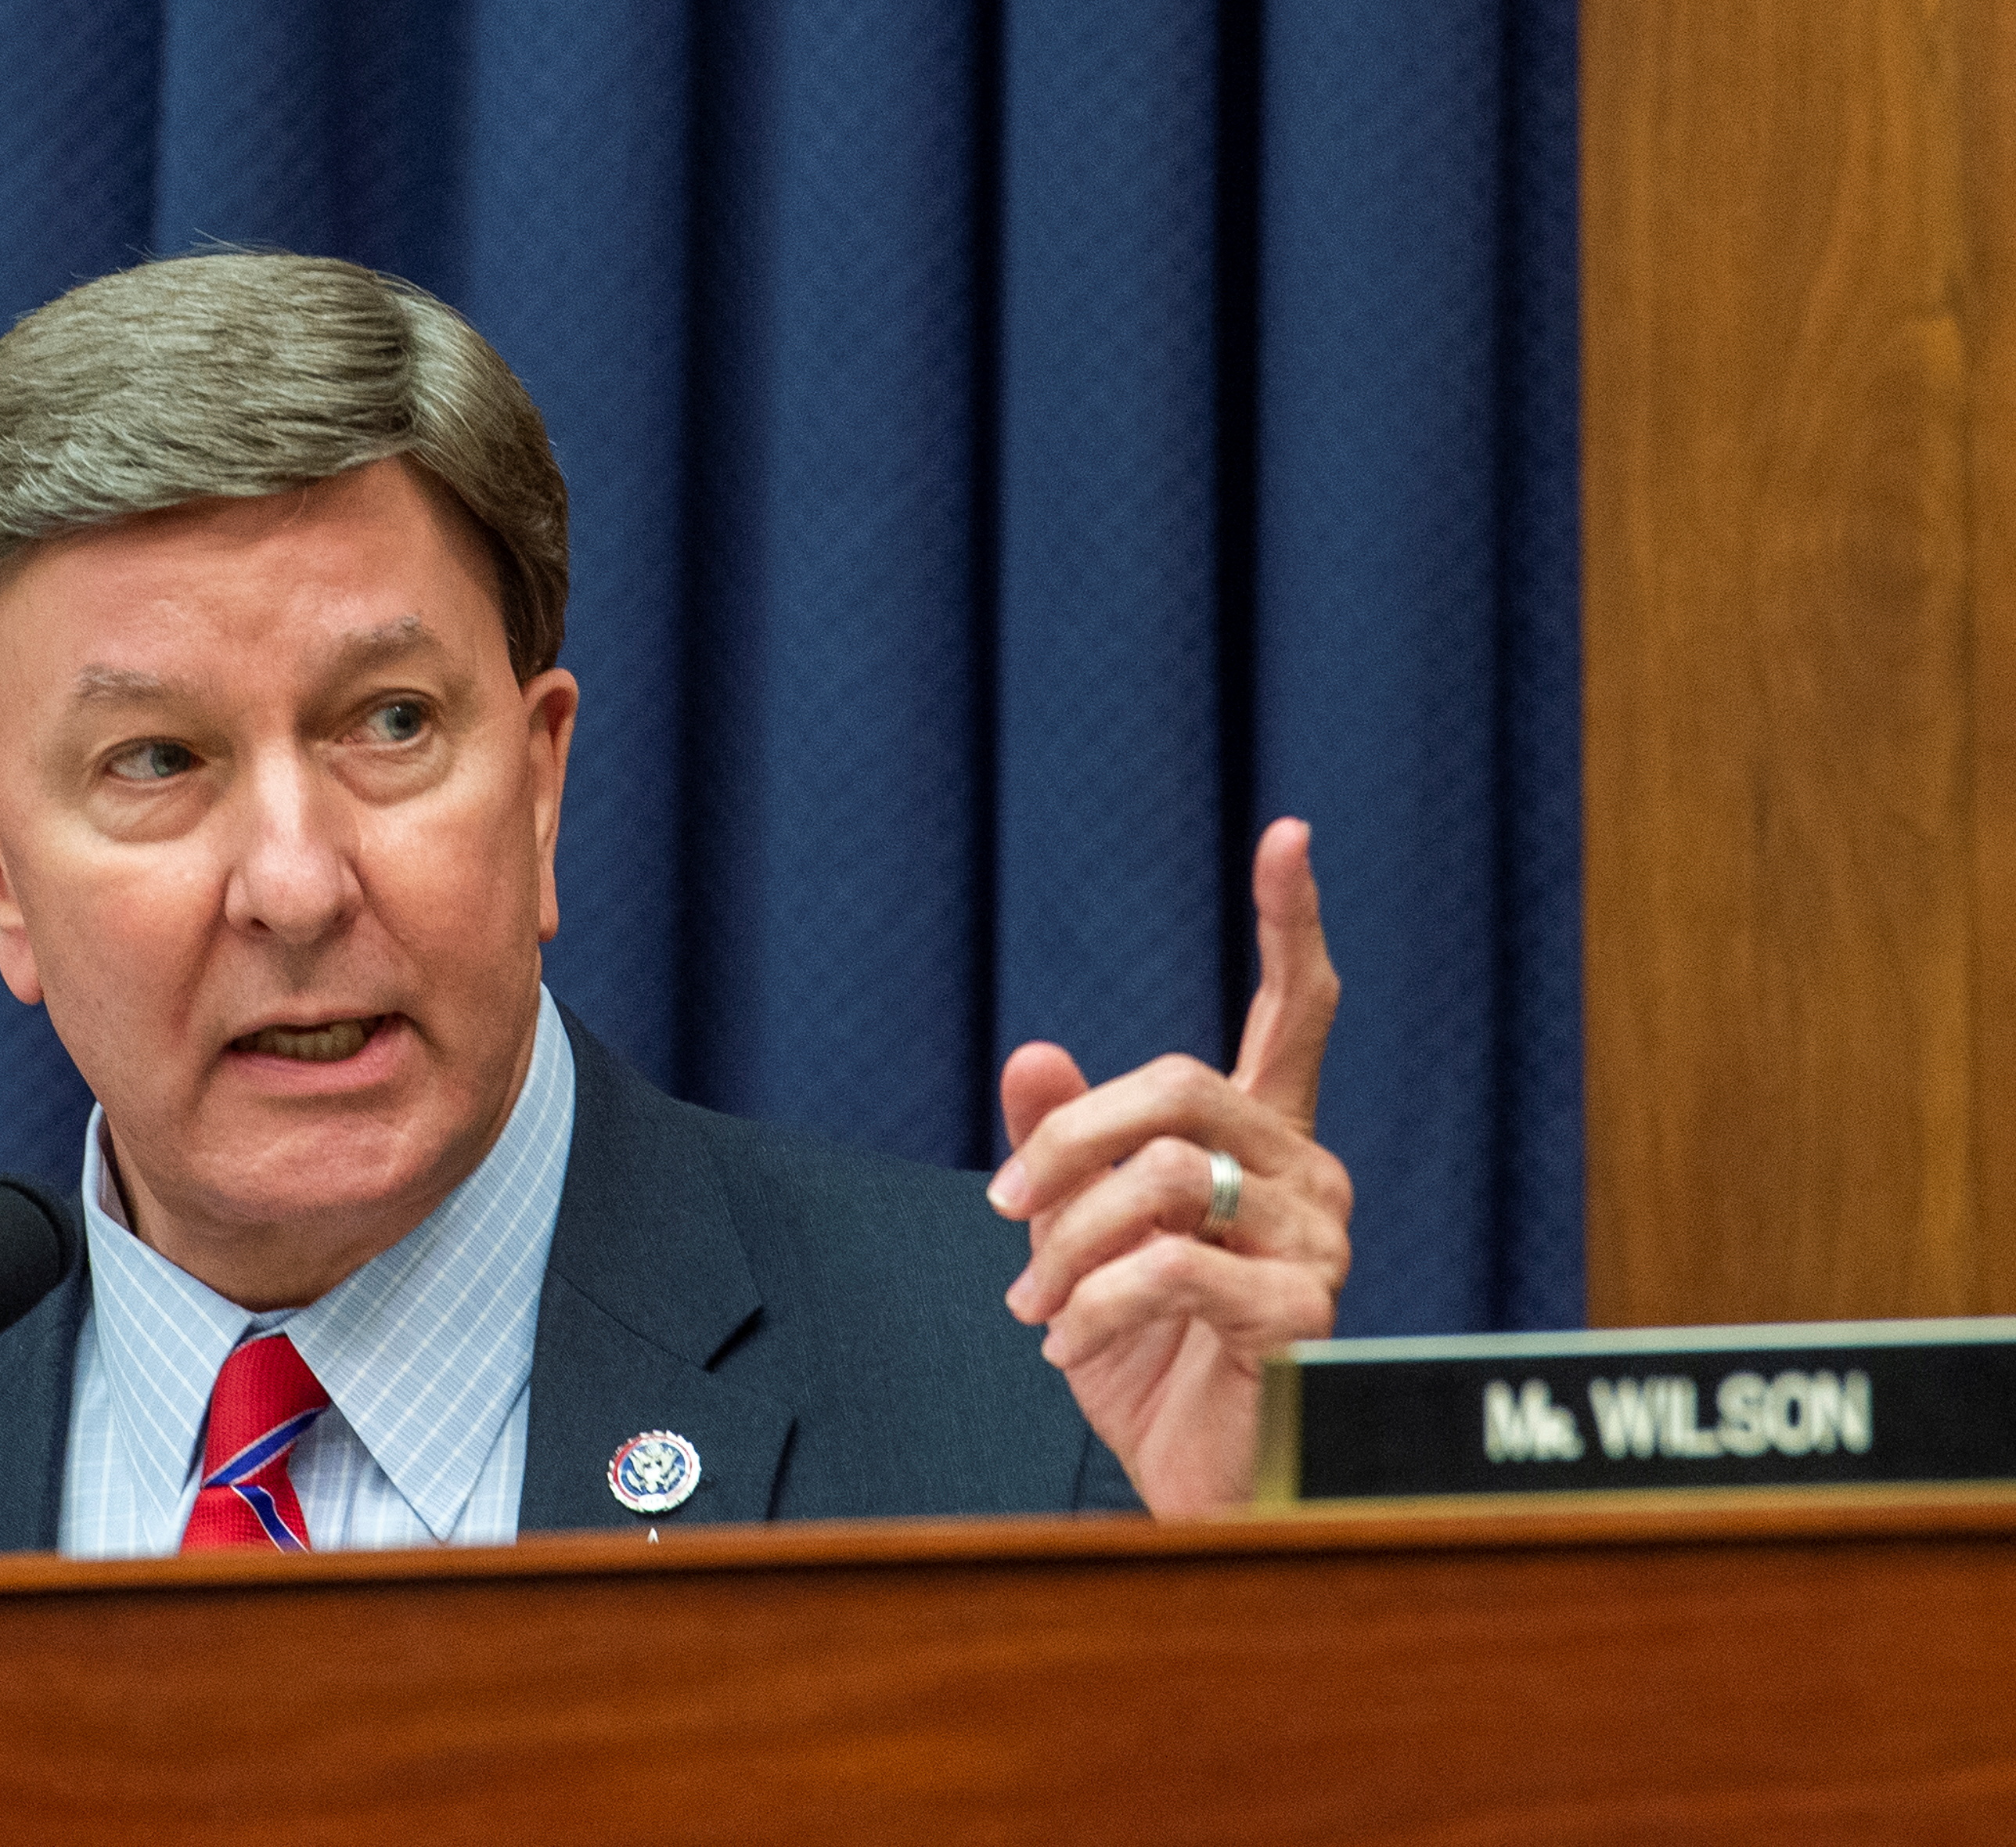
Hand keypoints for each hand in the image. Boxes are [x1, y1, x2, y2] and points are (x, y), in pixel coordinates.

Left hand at [986, 817, 1351, 1517]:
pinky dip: (1094, 1303)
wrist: (1192, 1491)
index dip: (1293, 924)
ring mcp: (1320, 1246)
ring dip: (1068, 1240)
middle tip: (1004, 1209)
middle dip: (1069, 1138)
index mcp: (1266, 1147)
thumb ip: (1065, 1151)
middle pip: (1182, 1085)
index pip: (1295, 1014)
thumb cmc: (1151, 1366)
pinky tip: (1066, 1345)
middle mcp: (1309, 1179)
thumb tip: (1029, 1052)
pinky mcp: (1306, 1317)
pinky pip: (1175, 1268)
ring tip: (1035, 1305)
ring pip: (1168, 1176)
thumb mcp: (1080, 1246)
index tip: (1291, 834)